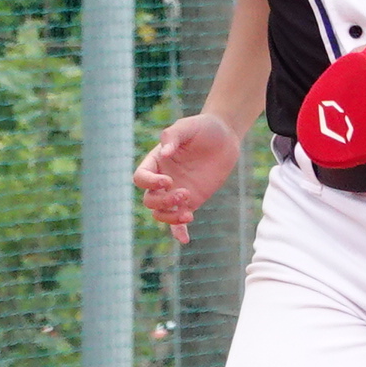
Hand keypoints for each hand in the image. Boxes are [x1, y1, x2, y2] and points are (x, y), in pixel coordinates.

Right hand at [134, 112, 240, 240]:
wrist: (225, 137)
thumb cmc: (203, 128)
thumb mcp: (187, 126)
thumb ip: (173, 136)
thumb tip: (164, 153)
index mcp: (155, 162)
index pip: (141, 178)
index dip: (150, 183)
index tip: (168, 180)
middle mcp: (162, 180)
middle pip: (149, 200)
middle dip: (163, 202)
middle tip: (184, 193)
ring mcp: (175, 192)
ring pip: (161, 213)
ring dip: (171, 217)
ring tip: (189, 213)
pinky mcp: (191, 201)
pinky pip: (179, 221)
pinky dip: (178, 232)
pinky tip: (184, 240)